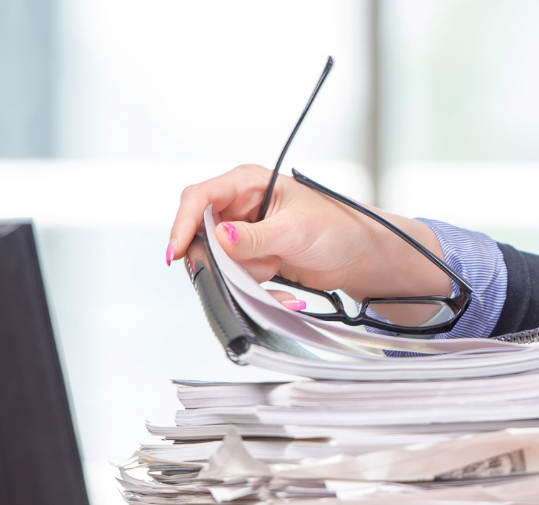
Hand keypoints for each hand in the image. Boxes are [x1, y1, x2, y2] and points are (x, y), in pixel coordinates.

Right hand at [164, 164, 452, 301]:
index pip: (199, 197)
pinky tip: (282, 288)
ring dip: (242, 275)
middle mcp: (241, 204)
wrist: (361, 255)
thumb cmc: (338, 228)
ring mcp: (245, 232)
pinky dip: (254, 286)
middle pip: (200, 232)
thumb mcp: (294, 231)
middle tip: (244, 271)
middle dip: (220, 258)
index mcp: (248, 183)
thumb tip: (221, 237)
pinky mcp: (252, 256)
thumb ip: (254, 238)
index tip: (177, 252)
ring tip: (276, 274)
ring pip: (217, 259)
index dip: (183, 223)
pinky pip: (236, 275)